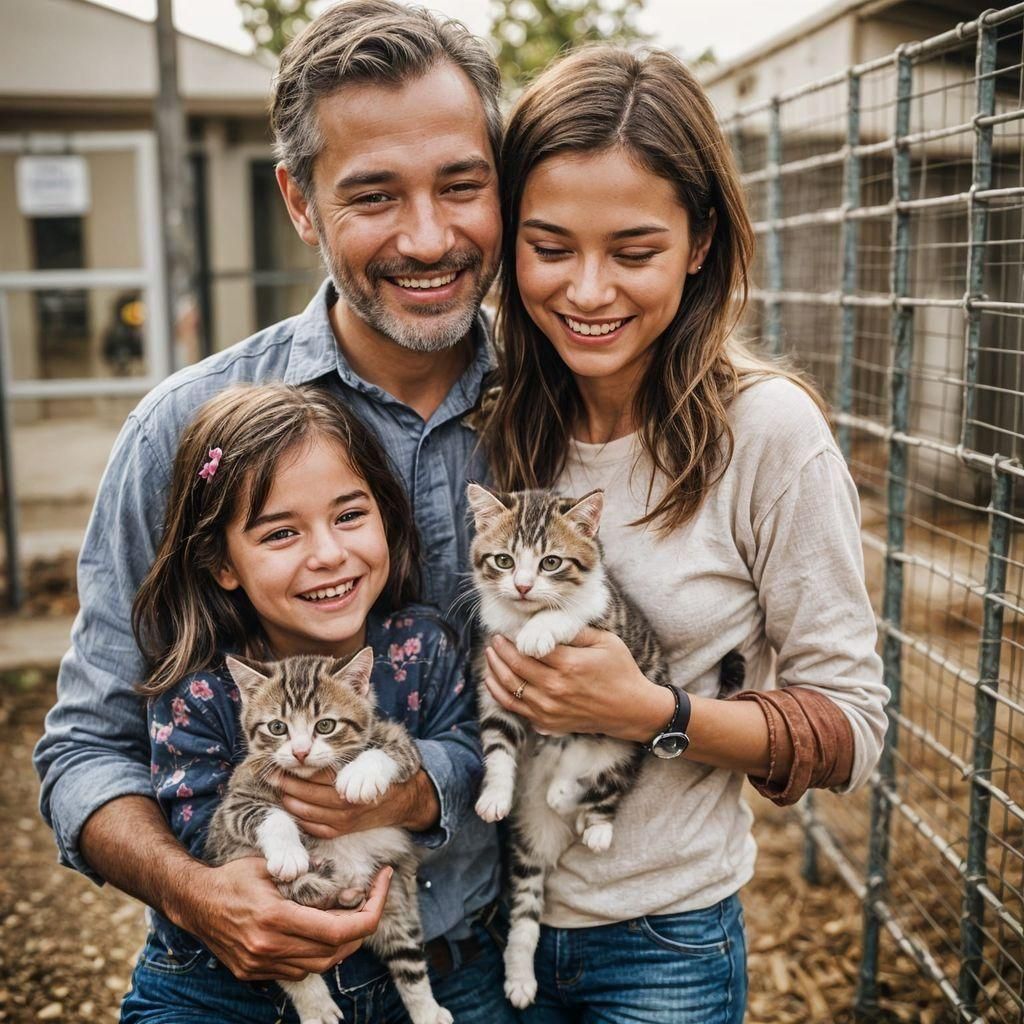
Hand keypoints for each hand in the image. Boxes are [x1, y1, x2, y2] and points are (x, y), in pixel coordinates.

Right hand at [175, 857, 390, 980]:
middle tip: (372, 898)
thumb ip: (307, 875)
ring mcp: (261, 965)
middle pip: (335, 951)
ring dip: (342, 944)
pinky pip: (299, 970)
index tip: (382, 885)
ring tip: (351, 914)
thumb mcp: (271, 865)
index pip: (339, 930)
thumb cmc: (234, 876)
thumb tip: (347, 888)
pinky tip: (321, 931)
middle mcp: (269, 947)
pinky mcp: (255, 973)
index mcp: (275, 918)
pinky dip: (318, 954)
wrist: (193, 902)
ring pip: (320, 965)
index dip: (370, 912)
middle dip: (362, 926)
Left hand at [278, 768, 438, 838]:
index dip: (301, 768)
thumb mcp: (375, 761)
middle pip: (310, 794)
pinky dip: (298, 818)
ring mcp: (343, 821)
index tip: (284, 758)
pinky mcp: (340, 831)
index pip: (321, 775)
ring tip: (275, 787)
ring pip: (308, 812)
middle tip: (270, 773)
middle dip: (287, 784)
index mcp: (355, 785)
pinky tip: (288, 806)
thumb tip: (343, 782)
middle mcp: (348, 805)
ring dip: (289, 800)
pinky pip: (313, 828)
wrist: (400, 801)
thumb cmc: (382, 773)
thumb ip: (359, 767)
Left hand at [484, 628, 673, 741]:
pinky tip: (492, 679)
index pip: (530, 647)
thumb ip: (575, 631)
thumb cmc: (621, 672)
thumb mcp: (605, 642)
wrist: (631, 710)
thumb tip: (548, 622)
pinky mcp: (547, 722)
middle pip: (515, 665)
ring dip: (495, 669)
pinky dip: (498, 692)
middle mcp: (555, 688)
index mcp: (568, 665)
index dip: (514, 637)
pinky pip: (513, 707)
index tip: (507, 630)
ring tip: (490, 655)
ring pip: (509, 687)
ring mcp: (548, 709)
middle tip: (494, 639)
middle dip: (500, 650)